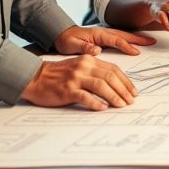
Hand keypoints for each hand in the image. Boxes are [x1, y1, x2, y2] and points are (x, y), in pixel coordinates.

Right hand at [21, 54, 135, 110]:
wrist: (36, 78)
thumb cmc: (58, 74)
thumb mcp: (78, 66)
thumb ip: (94, 71)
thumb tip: (114, 84)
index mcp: (89, 60)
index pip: (113, 69)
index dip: (125, 81)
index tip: (133, 91)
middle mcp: (84, 67)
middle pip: (110, 77)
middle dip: (123, 90)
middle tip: (130, 100)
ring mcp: (75, 78)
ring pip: (101, 86)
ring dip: (114, 96)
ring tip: (121, 105)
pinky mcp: (67, 90)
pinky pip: (85, 96)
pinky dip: (96, 103)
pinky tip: (103, 108)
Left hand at [54, 25, 155, 55]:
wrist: (60, 33)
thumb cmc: (66, 40)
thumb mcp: (72, 45)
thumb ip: (84, 48)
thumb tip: (96, 50)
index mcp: (98, 34)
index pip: (115, 40)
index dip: (126, 46)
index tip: (136, 51)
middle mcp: (103, 32)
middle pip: (124, 35)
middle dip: (139, 38)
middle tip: (152, 41)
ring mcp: (105, 34)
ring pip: (124, 35)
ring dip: (137, 38)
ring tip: (149, 41)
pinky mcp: (104, 37)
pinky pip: (120, 38)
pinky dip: (130, 39)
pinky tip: (136, 43)